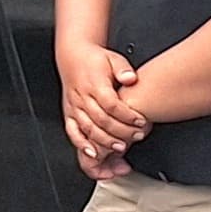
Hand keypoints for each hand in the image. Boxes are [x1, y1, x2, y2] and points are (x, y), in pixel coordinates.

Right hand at [58, 44, 147, 173]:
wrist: (73, 57)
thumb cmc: (95, 60)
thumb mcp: (113, 59)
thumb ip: (123, 69)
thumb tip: (130, 78)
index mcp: (94, 84)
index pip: (111, 104)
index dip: (127, 115)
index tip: (141, 121)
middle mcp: (82, 97)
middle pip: (102, 120)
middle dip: (121, 131)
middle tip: (137, 136)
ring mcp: (74, 107)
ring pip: (89, 129)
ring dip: (105, 141)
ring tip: (121, 147)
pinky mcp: (69, 114)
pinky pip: (73, 132)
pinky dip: (82, 144)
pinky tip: (93, 154)